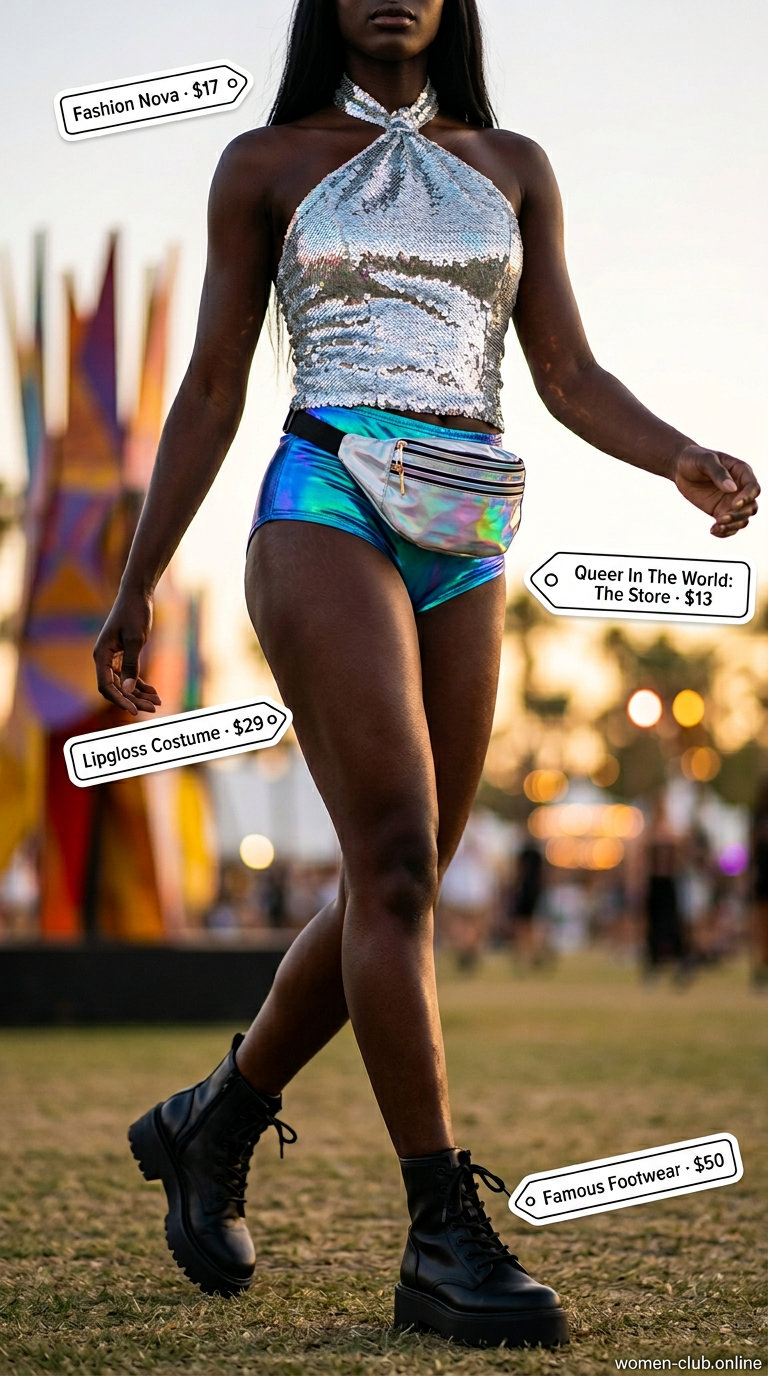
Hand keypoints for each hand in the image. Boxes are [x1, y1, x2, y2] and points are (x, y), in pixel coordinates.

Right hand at [93, 588, 161, 714]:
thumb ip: (131, 665)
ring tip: (157, 702)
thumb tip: (127, 689)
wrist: (137, 594)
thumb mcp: (136, 639)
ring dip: (139, 694)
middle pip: (116, 688)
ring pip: (123, 684)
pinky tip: (153, 692)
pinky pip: (129, 675)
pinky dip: (141, 684)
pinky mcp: (123, 655)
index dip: (120, 700)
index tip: (135, 711)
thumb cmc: (134, 613)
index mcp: (101, 655)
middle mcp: (104, 658)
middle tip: (153, 708)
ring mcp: (113, 657)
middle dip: (134, 700)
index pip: (106, 686)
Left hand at [671, 445, 759, 537]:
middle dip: (739, 515)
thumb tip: (731, 489)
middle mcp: (740, 488)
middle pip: (751, 507)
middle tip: (721, 518)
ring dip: (733, 526)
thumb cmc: (694, 458)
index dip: (747, 497)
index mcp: (741, 472)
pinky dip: (724, 532)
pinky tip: (713, 530)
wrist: (680, 468)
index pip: (753, 487)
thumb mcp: (705, 460)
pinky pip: (729, 526)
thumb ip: (718, 473)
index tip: (733, 504)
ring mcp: (731, 502)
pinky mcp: (720, 511)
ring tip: (716, 526)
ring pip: (743, 519)